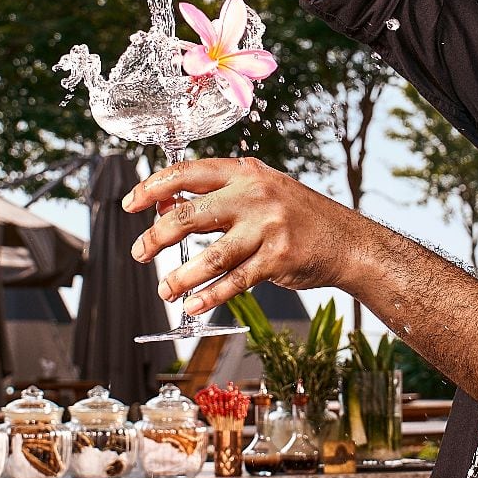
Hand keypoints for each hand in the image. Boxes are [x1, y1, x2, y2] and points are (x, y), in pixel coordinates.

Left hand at [124, 157, 373, 314]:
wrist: (347, 241)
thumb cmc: (297, 216)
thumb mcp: (259, 192)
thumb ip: (216, 198)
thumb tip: (164, 207)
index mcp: (245, 173)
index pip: (187, 173)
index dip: (152, 187)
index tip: (130, 204)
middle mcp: (254, 196)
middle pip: (189, 215)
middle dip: (156, 237)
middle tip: (139, 253)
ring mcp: (267, 228)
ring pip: (210, 256)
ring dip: (180, 277)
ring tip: (165, 289)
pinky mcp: (277, 259)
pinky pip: (234, 281)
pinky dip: (209, 296)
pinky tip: (193, 304)